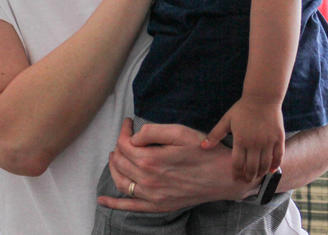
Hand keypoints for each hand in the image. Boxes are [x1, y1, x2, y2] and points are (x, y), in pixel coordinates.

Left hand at [97, 118, 254, 212]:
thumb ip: (153, 132)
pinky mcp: (158, 206)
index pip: (125, 144)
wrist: (224, 177)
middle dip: (119, 146)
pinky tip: (103, 200)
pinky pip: (131, 206)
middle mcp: (148, 180)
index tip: (128, 122)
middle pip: (121, 161)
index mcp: (151, 160)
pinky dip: (114, 204)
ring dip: (114, 168)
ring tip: (116, 156)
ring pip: (121, 182)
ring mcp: (152, 196)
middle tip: (126, 136)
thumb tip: (134, 136)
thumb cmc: (204, 151)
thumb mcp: (180, 132)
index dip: (123, 131)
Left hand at [202, 96, 284, 182]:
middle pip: (252, 168)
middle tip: (246, 180)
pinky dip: (275, 165)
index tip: (236, 178)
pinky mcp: (279, 138)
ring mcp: (268, 142)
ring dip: (261, 173)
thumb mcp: (226, 120)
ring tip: (257, 176)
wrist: (262, 98)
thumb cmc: (242, 109)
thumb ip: (215, 134)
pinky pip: (278, 156)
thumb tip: (202, 147)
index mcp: (241, 140)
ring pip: (265, 165)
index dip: (236, 174)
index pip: (238, 164)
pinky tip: (271, 170)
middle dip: (248, 177)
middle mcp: (255, 144)